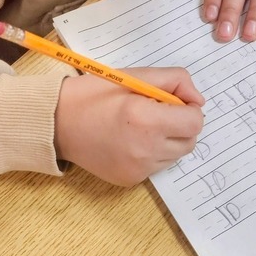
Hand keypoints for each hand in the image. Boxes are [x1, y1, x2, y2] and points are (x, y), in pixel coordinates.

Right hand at [54, 68, 204, 186]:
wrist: (57, 122)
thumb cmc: (94, 93)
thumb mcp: (136, 75)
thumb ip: (174, 81)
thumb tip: (198, 100)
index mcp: (146, 120)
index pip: (195, 122)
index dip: (189, 108)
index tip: (173, 100)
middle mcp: (145, 150)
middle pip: (189, 141)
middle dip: (181, 124)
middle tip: (157, 110)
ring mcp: (138, 170)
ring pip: (175, 155)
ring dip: (168, 139)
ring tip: (140, 125)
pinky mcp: (130, 180)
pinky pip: (156, 166)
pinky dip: (152, 152)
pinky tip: (130, 140)